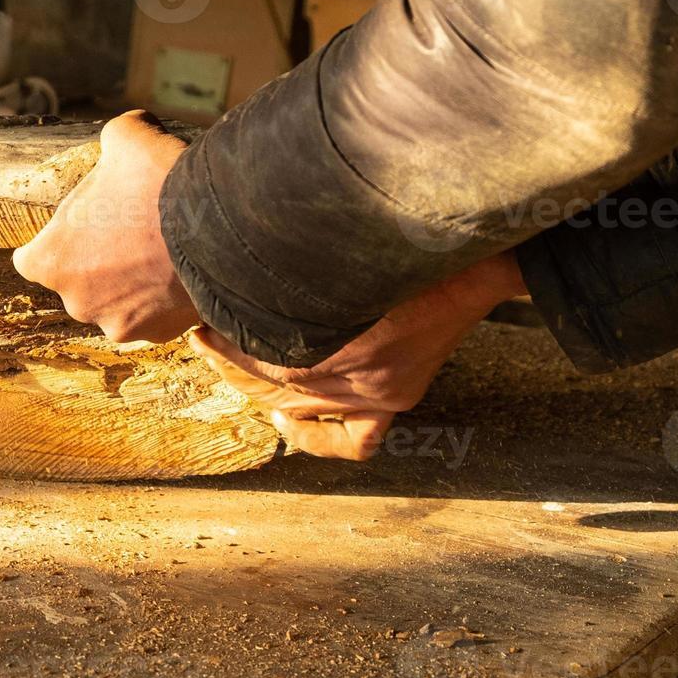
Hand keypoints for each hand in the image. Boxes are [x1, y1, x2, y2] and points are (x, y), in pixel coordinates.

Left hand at [13, 111, 199, 343]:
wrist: (223, 230)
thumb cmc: (160, 183)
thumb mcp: (126, 137)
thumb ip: (111, 141)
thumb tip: (122, 136)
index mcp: (53, 261)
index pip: (30, 258)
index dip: (53, 240)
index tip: (74, 228)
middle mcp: (79, 302)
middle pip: (78, 281)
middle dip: (97, 260)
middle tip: (127, 231)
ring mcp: (121, 324)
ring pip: (117, 301)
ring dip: (131, 282)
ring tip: (159, 250)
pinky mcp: (162, 335)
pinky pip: (155, 315)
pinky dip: (163, 299)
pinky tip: (180, 269)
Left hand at [189, 252, 526, 460]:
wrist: (477, 256)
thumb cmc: (401, 236)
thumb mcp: (335, 248)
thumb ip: (294, 272)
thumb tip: (246, 267)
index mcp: (332, 331)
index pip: (258, 353)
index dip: (224, 343)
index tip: (200, 324)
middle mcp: (350, 370)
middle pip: (270, 382)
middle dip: (229, 364)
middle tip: (202, 343)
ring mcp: (374, 390)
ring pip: (299, 408)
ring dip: (258, 393)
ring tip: (227, 370)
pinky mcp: (396, 397)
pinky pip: (354, 441)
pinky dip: (317, 440)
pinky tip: (289, 426)